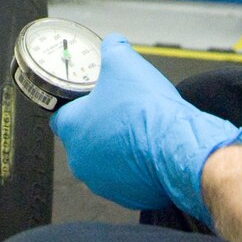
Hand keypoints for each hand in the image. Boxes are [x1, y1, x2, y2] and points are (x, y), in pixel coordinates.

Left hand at [51, 35, 241, 226]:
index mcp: (72, 130)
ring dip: (119, 147)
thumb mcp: (123, 62)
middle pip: (84, 138)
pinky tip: (152, 149)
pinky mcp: (129, 197)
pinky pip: (128, 178)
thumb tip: (112, 43)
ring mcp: (103, 183)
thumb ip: (112, 48)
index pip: (61, 115)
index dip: (77, 103)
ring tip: (140, 129)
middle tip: (121, 109)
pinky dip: (137, 165)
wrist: (180, 146)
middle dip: (101, 125)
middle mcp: (81, 161)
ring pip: (106, 160)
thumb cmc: (146, 110)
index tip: (92, 96)